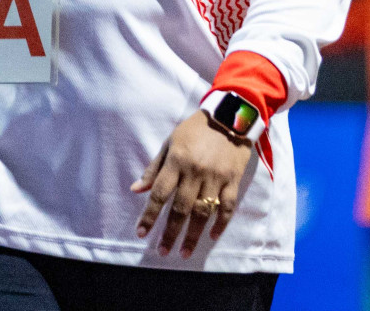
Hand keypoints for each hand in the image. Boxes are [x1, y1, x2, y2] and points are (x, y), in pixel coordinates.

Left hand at [131, 111, 252, 257]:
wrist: (229, 116)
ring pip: (203, 212)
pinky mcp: (233, 180)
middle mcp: (195, 171)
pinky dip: (220, 223)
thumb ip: (154, 168)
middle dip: (171, 232)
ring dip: (193, 235)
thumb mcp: (170, 142)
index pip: (159, 193)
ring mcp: (216, 177)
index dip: (149, 215)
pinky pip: (227, 206)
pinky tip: (212, 236)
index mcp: (177, 161)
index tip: (142, 233)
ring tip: (184, 252)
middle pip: (181, 208)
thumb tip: (136, 189)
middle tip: (163, 251)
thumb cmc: (195, 130)